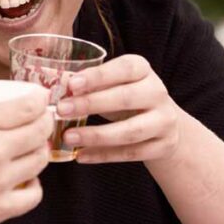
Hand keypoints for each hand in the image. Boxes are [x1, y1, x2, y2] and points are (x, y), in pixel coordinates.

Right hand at [0, 90, 52, 223]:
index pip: (27, 107)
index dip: (39, 100)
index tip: (39, 99)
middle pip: (40, 131)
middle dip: (44, 123)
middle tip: (38, 123)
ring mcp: (0, 180)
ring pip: (40, 160)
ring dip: (38, 152)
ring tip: (28, 150)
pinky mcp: (1, 208)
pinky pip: (35, 194)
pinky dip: (33, 186)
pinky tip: (22, 181)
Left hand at [56, 54, 181, 164]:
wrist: (163, 123)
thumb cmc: (127, 97)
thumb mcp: (115, 84)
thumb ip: (92, 85)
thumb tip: (59, 91)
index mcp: (143, 70)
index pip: (125, 68)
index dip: (98, 76)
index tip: (72, 84)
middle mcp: (158, 93)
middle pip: (126, 98)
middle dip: (91, 104)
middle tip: (61, 110)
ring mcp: (164, 121)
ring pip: (130, 131)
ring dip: (96, 135)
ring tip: (68, 137)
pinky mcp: (163, 146)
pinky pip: (131, 153)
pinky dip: (104, 155)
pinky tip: (81, 155)